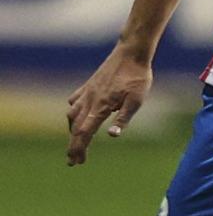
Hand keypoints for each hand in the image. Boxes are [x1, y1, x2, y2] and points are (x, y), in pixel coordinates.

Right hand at [66, 44, 153, 165]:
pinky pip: (75, 101)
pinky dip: (73, 112)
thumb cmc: (138, 78)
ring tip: (76, 140)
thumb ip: (123, 119)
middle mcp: (89, 100)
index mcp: (101, 107)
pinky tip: (76, 114)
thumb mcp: (136, 101)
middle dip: (74, 145)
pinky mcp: (89, 85)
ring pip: (72, 115)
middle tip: (74, 160)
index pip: (84, 132)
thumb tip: (112, 136)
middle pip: (75, 127)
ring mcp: (87, 92)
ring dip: (72, 130)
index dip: (78, 148)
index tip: (75, 161)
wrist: (131, 54)